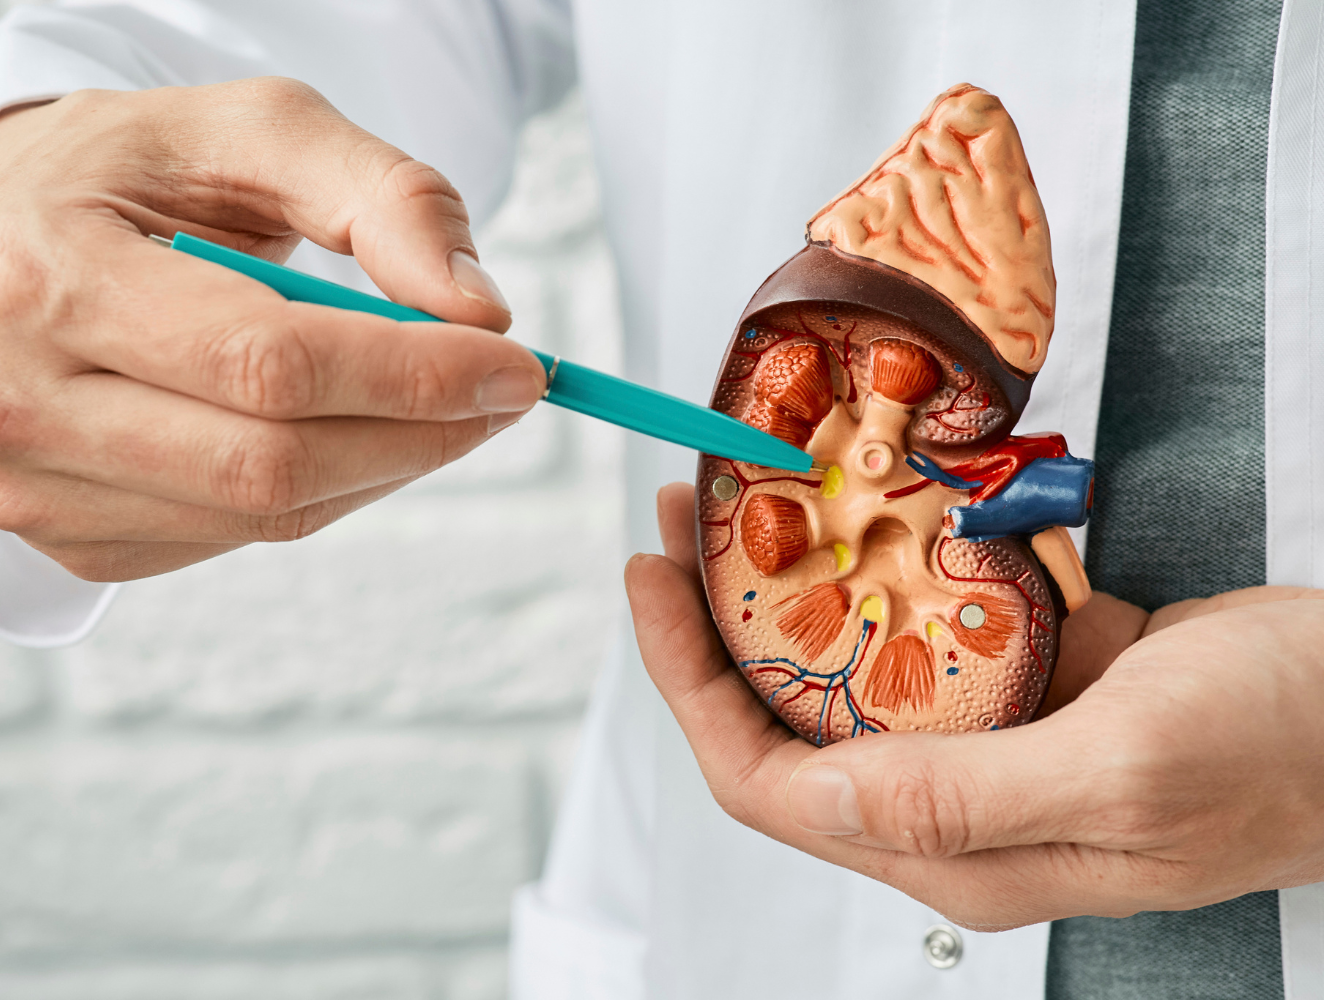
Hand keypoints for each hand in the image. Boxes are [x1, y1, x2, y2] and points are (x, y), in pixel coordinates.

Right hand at [0, 78, 545, 580]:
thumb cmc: (129, 173)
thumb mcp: (255, 131)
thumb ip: (384, 199)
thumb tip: (480, 313)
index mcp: (37, 274)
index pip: (265, 362)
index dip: (412, 374)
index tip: (517, 364)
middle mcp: (5, 398)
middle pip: (271, 462)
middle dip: (420, 432)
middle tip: (502, 392)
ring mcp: (24, 488)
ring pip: (265, 515)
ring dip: (383, 465)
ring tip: (431, 402)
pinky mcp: (63, 539)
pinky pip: (235, 537)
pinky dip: (322, 490)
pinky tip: (340, 431)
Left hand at [627, 482, 1323, 928]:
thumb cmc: (1287, 746)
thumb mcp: (1126, 770)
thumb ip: (965, 798)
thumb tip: (817, 795)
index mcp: (956, 853)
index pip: (769, 785)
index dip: (688, 688)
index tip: (649, 584)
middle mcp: (954, 810)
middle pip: (785, 724)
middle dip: (714, 623)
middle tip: (682, 516)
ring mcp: (989, 744)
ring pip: (843, 672)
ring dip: (784, 587)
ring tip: (743, 497)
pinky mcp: (1028, 684)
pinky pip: (916, 629)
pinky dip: (873, 569)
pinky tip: (860, 508)